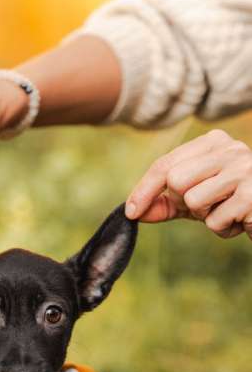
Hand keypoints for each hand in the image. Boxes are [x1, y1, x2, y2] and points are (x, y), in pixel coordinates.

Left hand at [125, 129, 251, 238]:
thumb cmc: (233, 203)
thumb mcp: (195, 201)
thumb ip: (164, 203)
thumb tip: (133, 212)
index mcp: (213, 143)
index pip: (166, 164)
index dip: (144, 189)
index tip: (131, 212)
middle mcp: (230, 149)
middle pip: (176, 182)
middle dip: (186, 203)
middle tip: (210, 205)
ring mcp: (244, 169)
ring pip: (194, 201)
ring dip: (207, 217)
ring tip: (228, 211)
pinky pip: (215, 222)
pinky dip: (224, 229)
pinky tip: (241, 221)